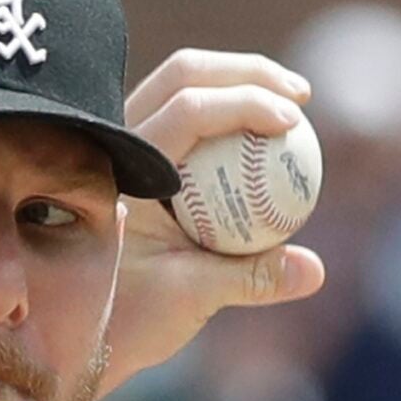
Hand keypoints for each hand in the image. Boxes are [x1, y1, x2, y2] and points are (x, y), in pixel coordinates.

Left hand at [98, 49, 328, 397]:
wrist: (85, 327)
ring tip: (293, 103)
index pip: (184, 111)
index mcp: (119, 173)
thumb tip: (315, 270)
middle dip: (248, 72)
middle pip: (183, 74)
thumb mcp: (191, 300)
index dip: (244, 104)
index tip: (292, 123)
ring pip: (181, 82)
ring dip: (239, 79)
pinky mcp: (138, 150)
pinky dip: (228, 106)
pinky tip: (269, 129)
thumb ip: (251, 279)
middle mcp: (113, 144)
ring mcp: (123, 141)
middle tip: (300, 96)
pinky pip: (186, 111)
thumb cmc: (131, 317)